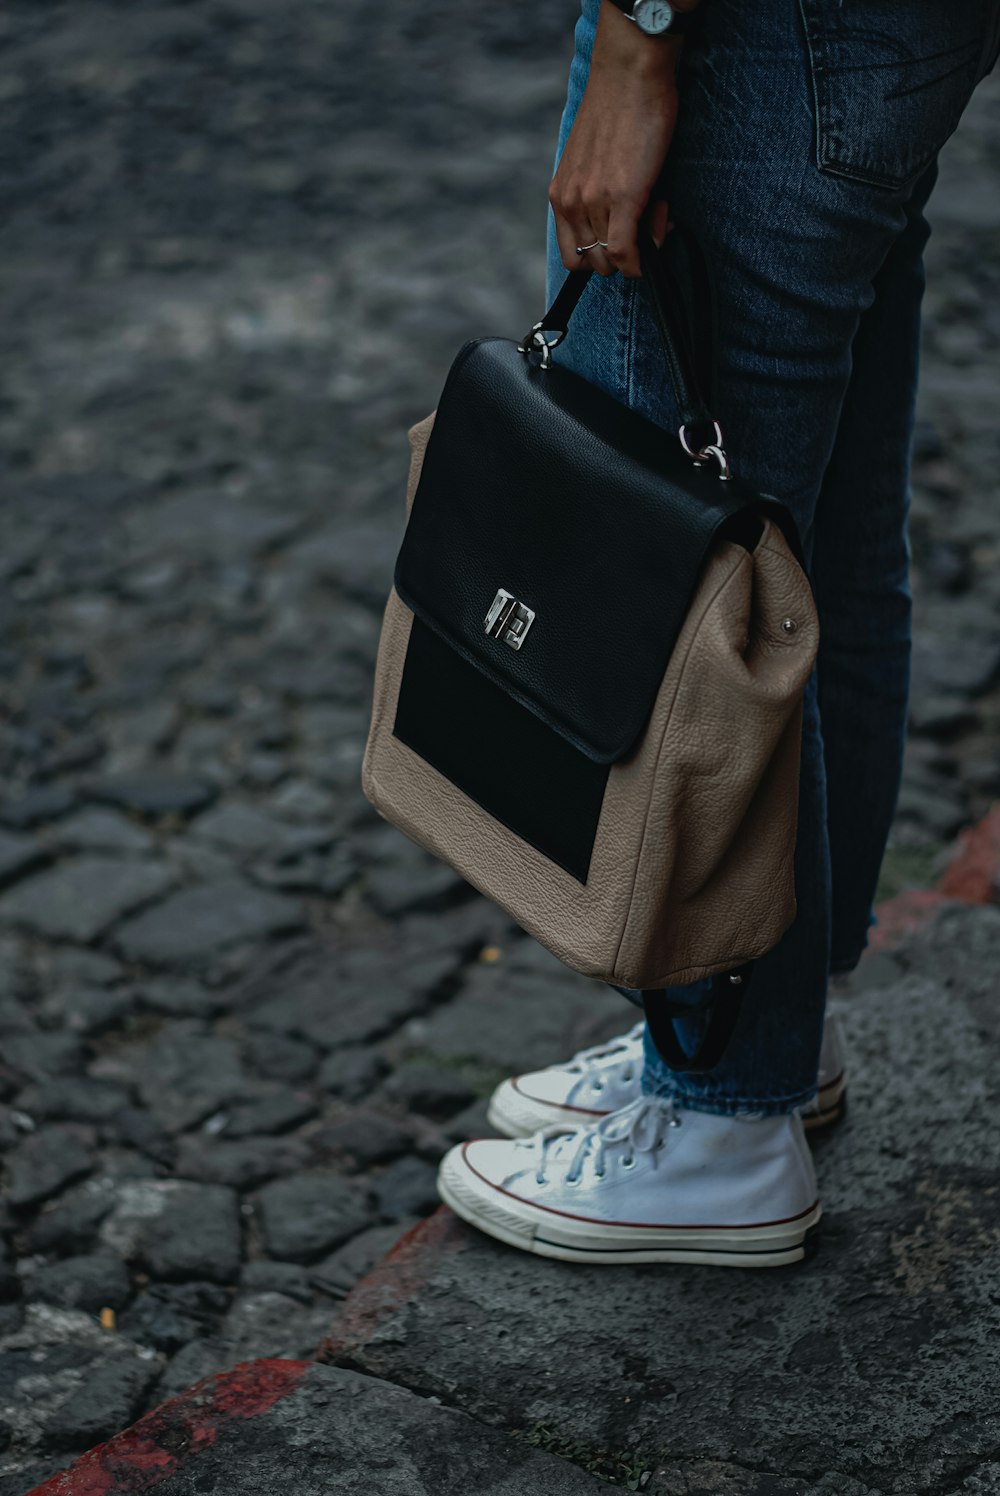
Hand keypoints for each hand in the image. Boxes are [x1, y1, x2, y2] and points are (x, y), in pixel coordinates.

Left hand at [548, 0, 682, 277]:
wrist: (629, 74)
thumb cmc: (619, 110)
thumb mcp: (593, 162)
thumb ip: (597, 196)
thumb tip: (623, 225)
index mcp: (560, 195)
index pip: (573, 254)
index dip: (601, 256)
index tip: (625, 235)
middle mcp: (570, 202)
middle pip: (591, 262)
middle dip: (622, 255)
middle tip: (645, 223)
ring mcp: (592, 201)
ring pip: (610, 261)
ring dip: (638, 250)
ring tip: (656, 213)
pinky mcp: (621, 197)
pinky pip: (624, 253)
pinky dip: (642, 258)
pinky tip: (659, 231)